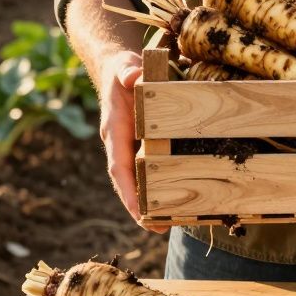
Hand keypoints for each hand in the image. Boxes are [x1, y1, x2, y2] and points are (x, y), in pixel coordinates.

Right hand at [97, 50, 169, 233]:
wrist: (119, 69)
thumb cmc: (122, 71)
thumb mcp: (124, 67)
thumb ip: (128, 72)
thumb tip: (135, 76)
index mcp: (115, 131)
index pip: (118, 166)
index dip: (127, 191)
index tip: (139, 213)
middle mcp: (122, 144)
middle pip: (130, 182)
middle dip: (141, 207)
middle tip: (160, 228)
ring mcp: (132, 146)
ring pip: (141, 178)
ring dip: (153, 201)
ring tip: (171, 223)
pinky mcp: (145, 143)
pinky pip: (152, 167)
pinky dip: (162, 183)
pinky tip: (180, 197)